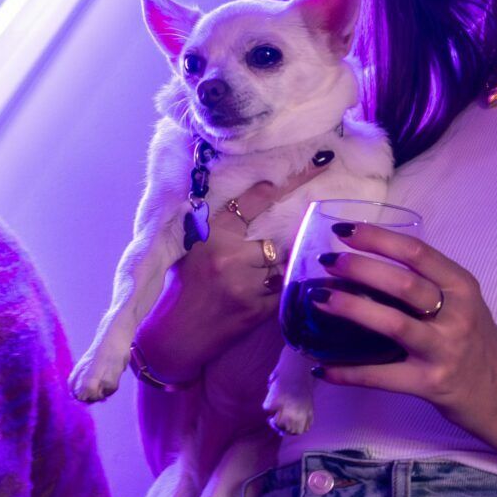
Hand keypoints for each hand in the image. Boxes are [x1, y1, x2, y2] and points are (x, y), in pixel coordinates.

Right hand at [133, 166, 320, 380]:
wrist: (173, 336)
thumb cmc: (184, 286)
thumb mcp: (195, 246)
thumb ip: (225, 227)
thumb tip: (265, 201)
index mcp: (212, 231)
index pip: (258, 198)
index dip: (294, 178)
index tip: (323, 160)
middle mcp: (228, 253)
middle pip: (277, 241)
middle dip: (270, 255)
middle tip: (248, 269)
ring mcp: (243, 282)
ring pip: (283, 267)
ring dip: (273, 276)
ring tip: (245, 289)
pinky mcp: (255, 309)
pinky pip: (284, 293)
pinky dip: (277, 295)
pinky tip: (253, 302)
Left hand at [312, 224, 496, 430]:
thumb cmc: (476, 343)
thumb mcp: (464, 304)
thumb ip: (429, 286)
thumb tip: (367, 267)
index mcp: (462, 287)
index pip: (418, 253)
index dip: (378, 238)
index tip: (345, 230)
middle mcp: (457, 315)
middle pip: (404, 284)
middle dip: (360, 268)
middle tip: (327, 261)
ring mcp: (444, 350)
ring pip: (393, 324)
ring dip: (352, 309)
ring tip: (320, 299)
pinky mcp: (431, 384)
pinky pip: (383, 376)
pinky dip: (349, 372)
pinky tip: (322, 368)